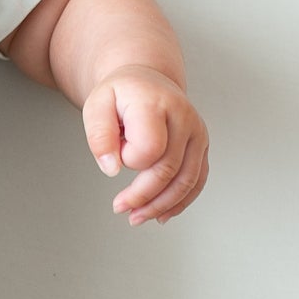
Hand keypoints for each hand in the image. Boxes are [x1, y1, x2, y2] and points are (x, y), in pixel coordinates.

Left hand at [82, 64, 208, 224]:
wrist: (146, 80)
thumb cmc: (122, 94)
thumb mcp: (97, 105)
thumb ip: (99, 135)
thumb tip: (111, 169)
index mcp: (157, 104)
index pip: (150, 148)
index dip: (129, 160)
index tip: (116, 153)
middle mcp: (184, 117)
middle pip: (168, 169)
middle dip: (142, 196)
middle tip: (120, 207)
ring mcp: (197, 132)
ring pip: (187, 180)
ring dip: (161, 205)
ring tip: (137, 217)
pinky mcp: (201, 146)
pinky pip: (197, 180)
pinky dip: (181, 202)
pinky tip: (162, 214)